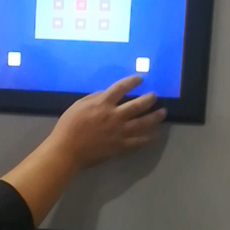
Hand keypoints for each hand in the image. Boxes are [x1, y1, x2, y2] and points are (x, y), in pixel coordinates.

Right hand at [50, 76, 165, 170]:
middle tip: (155, 96)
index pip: (121, 88)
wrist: (67, 150)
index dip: (132, 81)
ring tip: (162, 113)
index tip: (140, 79)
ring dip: (155, 117)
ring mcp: (119, 132)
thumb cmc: (68, 126)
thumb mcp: (79, 105)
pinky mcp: (120, 146)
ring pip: (143, 123)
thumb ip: (95, 98)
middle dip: (149, 99)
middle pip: (138, 105)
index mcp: (103, 104)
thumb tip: (107, 94)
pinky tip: (155, 134)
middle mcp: (115, 116)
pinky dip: (149, 138)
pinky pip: (138, 141)